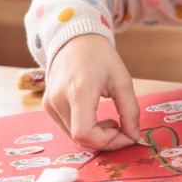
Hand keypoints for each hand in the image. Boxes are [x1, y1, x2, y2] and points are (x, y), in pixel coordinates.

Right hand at [43, 34, 139, 150]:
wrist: (75, 39)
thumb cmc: (100, 56)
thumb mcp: (122, 80)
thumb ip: (130, 110)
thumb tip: (134, 136)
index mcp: (79, 91)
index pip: (85, 134)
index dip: (109, 142)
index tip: (127, 135)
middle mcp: (59, 100)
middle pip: (81, 138)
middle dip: (107, 140)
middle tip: (123, 128)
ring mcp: (50, 104)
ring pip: (74, 137)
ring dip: (96, 136)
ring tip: (111, 121)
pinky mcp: (48, 106)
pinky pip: (68, 128)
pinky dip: (85, 130)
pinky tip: (96, 117)